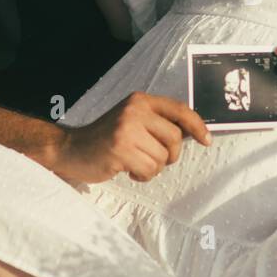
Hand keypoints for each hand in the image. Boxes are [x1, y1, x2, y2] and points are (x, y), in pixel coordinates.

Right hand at [54, 91, 211, 185]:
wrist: (70, 149)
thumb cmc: (106, 138)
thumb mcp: (131, 120)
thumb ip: (156, 122)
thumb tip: (192, 132)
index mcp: (140, 100)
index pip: (179, 109)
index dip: (197, 125)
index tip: (206, 140)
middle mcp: (134, 110)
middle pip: (175, 138)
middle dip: (169, 155)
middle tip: (152, 158)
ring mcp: (126, 129)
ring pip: (162, 158)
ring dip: (152, 168)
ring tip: (133, 163)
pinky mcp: (120, 149)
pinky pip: (149, 170)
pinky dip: (142, 176)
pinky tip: (127, 170)